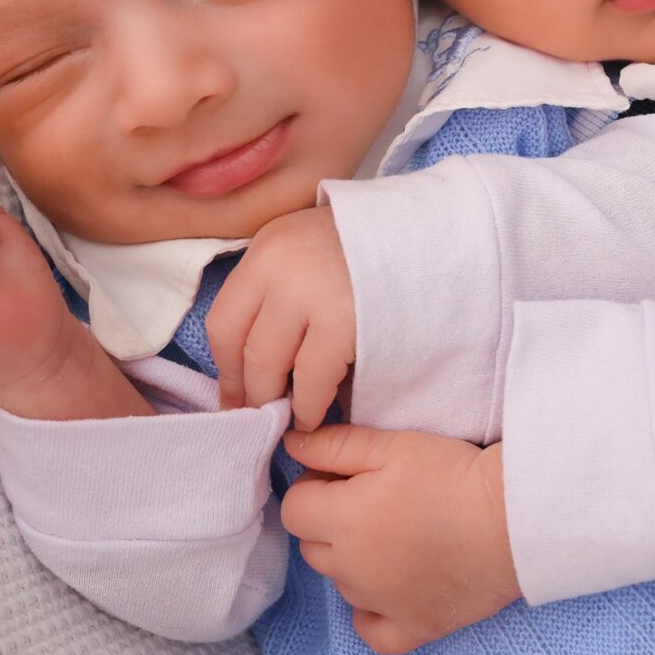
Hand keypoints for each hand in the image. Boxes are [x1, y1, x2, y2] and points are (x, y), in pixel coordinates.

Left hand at [206, 204, 353, 429]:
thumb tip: (252, 361)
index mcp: (268, 247)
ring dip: (275, 401)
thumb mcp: (310, 247)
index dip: (225, 368)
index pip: (222, 320)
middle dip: (249, 391)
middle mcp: (280, 267)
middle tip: (257, 416)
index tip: (231, 396)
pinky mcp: (344, 321)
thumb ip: (278, 288)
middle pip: (244, 348)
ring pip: (270, 366)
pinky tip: (313, 416)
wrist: (432, 236)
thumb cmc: (372, 247)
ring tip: (286, 418)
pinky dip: (308, 406)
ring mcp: (311, 293)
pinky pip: (312, 379)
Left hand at [281, 424, 520, 653]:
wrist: (513, 518)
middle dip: (330, 524)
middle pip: (313, 548)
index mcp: (344, 520)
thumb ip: (335, 445)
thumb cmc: (453, 475)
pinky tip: (389, 587)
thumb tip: (292, 443)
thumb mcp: (393, 446)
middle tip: (374, 502)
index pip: (294, 509)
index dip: (314, 488)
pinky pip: (372, 632)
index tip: (345, 478)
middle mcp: (353, 569)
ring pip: (342, 584)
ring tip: (397, 534)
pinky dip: (372, 613)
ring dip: (354, 562)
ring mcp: (382, 603)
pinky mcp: (414, 626)